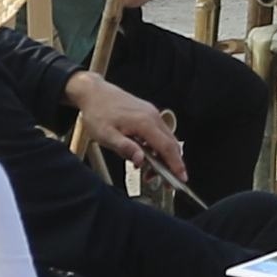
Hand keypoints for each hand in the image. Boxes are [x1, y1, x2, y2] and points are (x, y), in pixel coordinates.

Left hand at [66, 73, 187, 183]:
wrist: (94, 92)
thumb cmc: (98, 113)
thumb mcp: (105, 135)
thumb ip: (125, 148)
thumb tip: (140, 160)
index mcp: (144, 123)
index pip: (166, 147)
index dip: (175, 165)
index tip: (181, 179)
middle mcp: (153, 117)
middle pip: (171, 144)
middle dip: (172, 165)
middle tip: (168, 183)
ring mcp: (152, 114)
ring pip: (167, 139)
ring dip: (164, 158)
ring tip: (149, 172)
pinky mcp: (148, 114)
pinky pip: (160, 133)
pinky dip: (158, 148)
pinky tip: (145, 156)